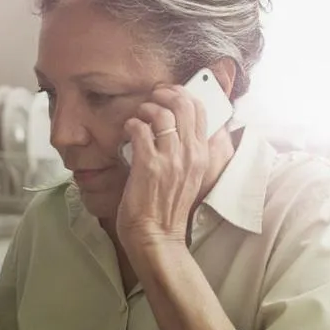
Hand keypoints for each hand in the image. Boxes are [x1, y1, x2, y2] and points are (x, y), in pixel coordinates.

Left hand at [116, 85, 209, 247]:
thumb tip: (183, 128)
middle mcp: (191, 154)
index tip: (167, 94)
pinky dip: (131, 125)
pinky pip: (140, 130)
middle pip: (184, 105)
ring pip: (161, 114)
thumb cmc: (168, 207)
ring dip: (145, 109)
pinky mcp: (149, 165)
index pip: (200, 111)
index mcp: (202, 155)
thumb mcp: (190, 176)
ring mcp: (171, 159)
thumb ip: (190, 152)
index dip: (182, 94)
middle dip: (164, 94)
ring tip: (137, 117)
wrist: (156, 235)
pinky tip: (127, 131)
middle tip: (151, 97)